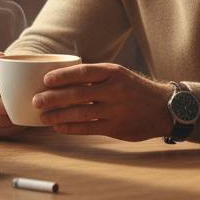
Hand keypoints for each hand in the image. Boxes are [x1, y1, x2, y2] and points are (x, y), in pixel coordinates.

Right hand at [0, 52, 23, 138]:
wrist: (11, 94)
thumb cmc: (12, 79)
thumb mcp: (10, 67)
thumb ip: (5, 61)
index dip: (1, 84)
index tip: (17, 88)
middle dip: (6, 106)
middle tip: (22, 107)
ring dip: (7, 120)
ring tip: (21, 117)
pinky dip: (5, 130)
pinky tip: (15, 125)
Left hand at [32, 63, 173, 141]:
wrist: (164, 107)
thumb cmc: (133, 89)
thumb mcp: (118, 75)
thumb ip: (95, 76)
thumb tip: (61, 78)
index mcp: (112, 72)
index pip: (82, 72)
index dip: (62, 76)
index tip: (45, 80)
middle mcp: (114, 90)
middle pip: (77, 94)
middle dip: (53, 98)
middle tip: (36, 100)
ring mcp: (115, 110)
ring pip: (80, 113)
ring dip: (58, 115)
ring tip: (43, 117)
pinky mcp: (116, 127)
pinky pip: (88, 128)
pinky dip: (71, 128)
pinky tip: (58, 127)